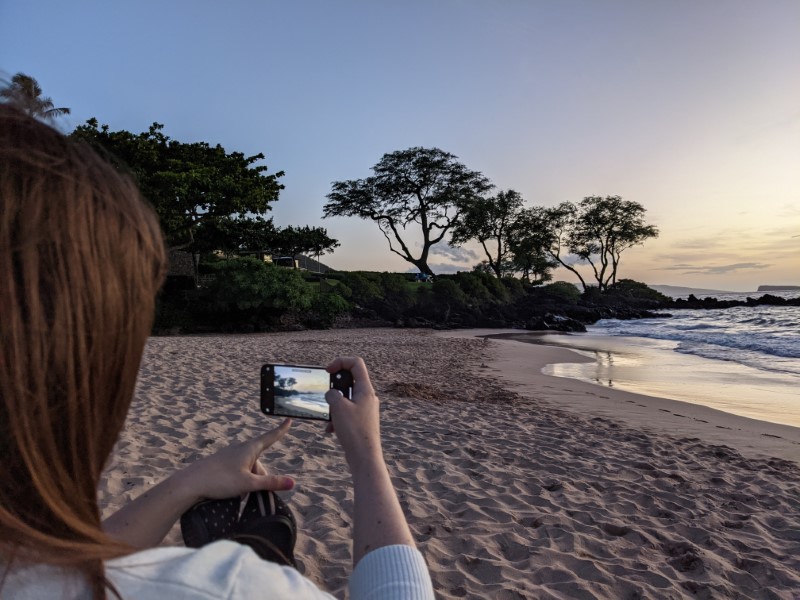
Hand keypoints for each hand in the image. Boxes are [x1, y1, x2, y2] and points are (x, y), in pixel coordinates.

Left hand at [180, 418, 294, 500]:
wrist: (190, 483)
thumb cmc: (220, 480)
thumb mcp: (249, 484)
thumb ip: (271, 483)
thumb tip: (293, 483)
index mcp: (249, 449)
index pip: (270, 438)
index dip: (281, 430)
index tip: (288, 420)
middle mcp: (240, 448)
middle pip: (259, 462)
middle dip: (260, 477)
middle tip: (253, 492)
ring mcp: (230, 455)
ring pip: (248, 468)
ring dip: (249, 481)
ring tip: (239, 493)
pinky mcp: (221, 463)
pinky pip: (238, 471)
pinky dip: (240, 480)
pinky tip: (231, 490)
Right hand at [325, 357, 382, 471]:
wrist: (365, 457)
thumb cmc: (354, 431)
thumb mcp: (338, 407)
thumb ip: (332, 394)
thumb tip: (332, 394)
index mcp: (366, 389)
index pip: (356, 363)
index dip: (340, 362)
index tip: (327, 371)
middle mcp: (368, 397)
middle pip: (350, 380)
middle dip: (334, 387)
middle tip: (327, 396)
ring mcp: (366, 409)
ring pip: (346, 398)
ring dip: (334, 406)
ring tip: (330, 418)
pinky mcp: (361, 421)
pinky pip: (347, 413)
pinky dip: (337, 418)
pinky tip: (331, 430)